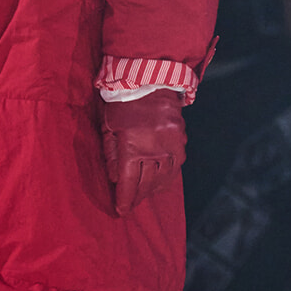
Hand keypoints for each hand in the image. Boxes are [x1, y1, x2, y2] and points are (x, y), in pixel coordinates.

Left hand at [101, 88, 186, 214]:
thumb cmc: (123, 102)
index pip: (128, 181)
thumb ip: (111, 154)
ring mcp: (171, 145)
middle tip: (130, 205)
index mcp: (133, 145)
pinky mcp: (181, 141)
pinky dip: (168, 177)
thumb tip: (115, 179)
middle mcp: (154, 149)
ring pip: (164, 177)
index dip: (124, 199)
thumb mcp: (108, 127)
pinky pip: (176, 166)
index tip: (121, 211)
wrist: (149, 79)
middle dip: (137, 197)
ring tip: (144, 195)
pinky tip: (160, 182)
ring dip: (153, 189)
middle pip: (146, 183)